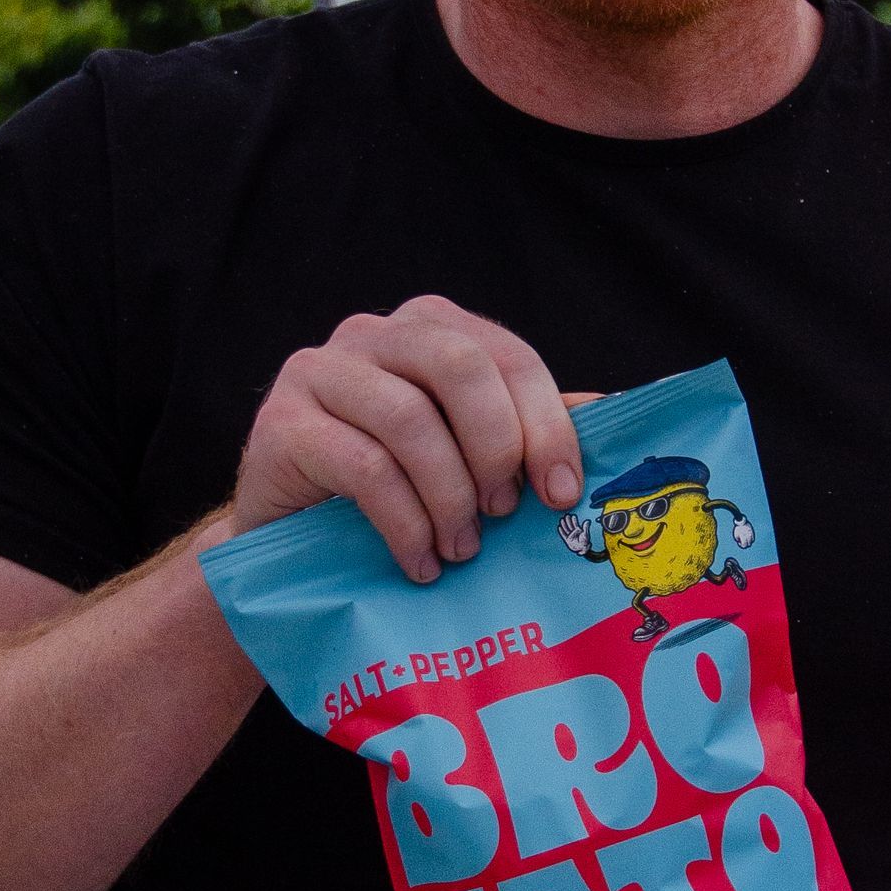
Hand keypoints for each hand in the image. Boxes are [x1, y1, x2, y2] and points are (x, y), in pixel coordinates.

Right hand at [232, 295, 584, 585]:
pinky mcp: (281, 424)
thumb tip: (610, 415)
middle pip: (459, 366)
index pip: (504, 353)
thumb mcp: (458, 461)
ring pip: (410, 420)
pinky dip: (404, 523)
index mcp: (426, 329)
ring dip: (448, 496)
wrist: (282, 545)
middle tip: (503, 515)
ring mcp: (319, 372)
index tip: (561, 493)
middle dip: (495, 448)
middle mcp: (371, 334)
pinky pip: (364, 467)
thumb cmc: (381, 503)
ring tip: (459, 552)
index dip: (544, 422)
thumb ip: (519, 432)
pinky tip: (418, 562)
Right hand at [555, 511, 595, 557]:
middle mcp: (574, 532)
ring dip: (564, 524)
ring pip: (566, 529)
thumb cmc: (585, 542)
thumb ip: (586, 527)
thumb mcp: (585, 534)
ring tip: (562, 519)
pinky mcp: (567, 540)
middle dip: (568, 520)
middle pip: (570, 525)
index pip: (575, 524)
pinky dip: (561, 531)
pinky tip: (559, 527)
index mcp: (578, 530)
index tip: (573, 516)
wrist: (582, 549)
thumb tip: (588, 521)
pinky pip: (563, 535)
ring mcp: (570, 536)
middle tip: (566, 515)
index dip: (574, 520)